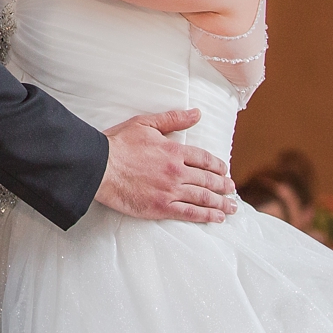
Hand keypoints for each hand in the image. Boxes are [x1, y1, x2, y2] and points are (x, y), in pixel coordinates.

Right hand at [94, 109, 235, 222]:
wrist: (99, 166)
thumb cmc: (118, 144)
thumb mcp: (145, 123)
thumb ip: (173, 119)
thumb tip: (196, 113)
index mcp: (174, 150)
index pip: (204, 159)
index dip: (217, 165)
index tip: (224, 170)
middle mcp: (177, 171)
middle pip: (208, 179)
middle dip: (224, 186)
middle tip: (232, 190)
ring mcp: (170, 190)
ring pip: (203, 198)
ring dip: (221, 203)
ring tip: (232, 207)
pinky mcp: (161, 207)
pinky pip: (190, 213)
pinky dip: (206, 216)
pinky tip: (217, 218)